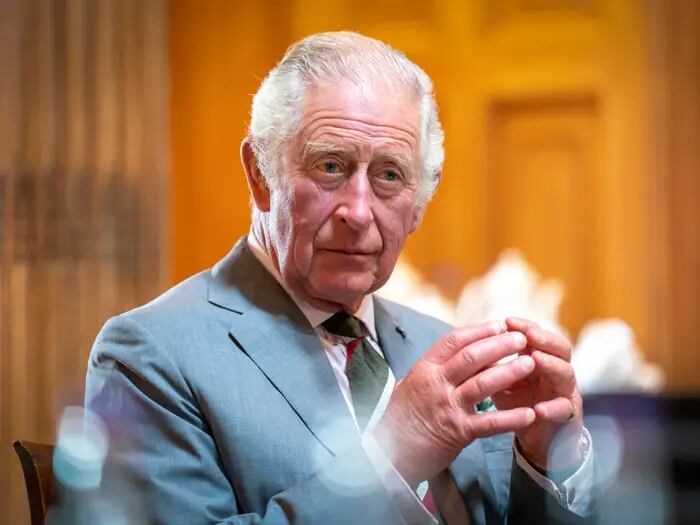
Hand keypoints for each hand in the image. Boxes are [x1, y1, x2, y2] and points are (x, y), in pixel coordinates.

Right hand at [372, 321, 536, 487]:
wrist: (388, 452)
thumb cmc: (400, 418)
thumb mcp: (410, 385)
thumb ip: (432, 370)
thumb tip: (452, 354)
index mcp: (425, 369)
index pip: (454, 341)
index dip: (479, 331)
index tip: (500, 325)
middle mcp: (436, 383)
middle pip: (471, 357)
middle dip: (500, 345)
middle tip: (522, 339)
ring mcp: (447, 407)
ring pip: (483, 384)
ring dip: (509, 372)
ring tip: (531, 364)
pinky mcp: (458, 432)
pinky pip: (489, 423)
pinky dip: (511, 418)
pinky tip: (530, 414)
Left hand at [492, 317, 583, 471]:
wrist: (534, 436)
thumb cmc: (517, 402)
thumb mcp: (502, 380)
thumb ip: (491, 364)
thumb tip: (467, 346)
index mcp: (541, 359)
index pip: (539, 336)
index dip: (526, 327)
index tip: (508, 321)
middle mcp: (557, 371)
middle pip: (560, 348)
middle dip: (544, 339)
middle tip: (528, 334)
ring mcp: (565, 393)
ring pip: (566, 373)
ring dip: (551, 365)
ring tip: (535, 359)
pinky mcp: (568, 417)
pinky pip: (564, 410)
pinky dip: (553, 408)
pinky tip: (539, 408)